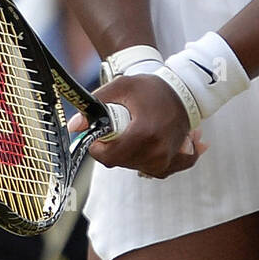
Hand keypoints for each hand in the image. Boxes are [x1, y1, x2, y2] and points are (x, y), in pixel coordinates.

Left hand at [69, 74, 207, 178]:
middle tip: (121, 126)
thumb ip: (96, 105)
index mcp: (144, 134)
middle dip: (114, 147)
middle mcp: (158, 151)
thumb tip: (74, 126)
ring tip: (136, 130)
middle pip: (120, 162)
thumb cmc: (151, 88)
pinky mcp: (174, 162)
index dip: (98, 147)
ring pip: (134, 166)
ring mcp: (168, 159)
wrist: (184, 90)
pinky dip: (146, 160)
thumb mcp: (121, 88)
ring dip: (129, 153)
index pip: (109, 156)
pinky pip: (153, 171)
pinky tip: (149, 145)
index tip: (98, 135)